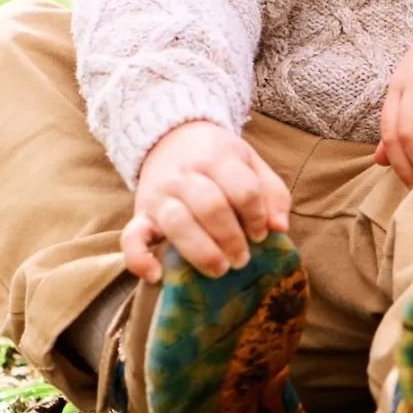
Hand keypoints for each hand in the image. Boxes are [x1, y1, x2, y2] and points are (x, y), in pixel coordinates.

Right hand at [122, 121, 290, 284]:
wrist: (169, 136)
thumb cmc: (217, 158)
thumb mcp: (250, 162)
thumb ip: (271, 192)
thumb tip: (280, 227)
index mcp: (217, 157)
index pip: (243, 189)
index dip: (257, 215)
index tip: (261, 234)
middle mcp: (185, 175)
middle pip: (211, 207)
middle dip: (232, 238)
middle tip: (242, 259)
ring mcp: (160, 194)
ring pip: (178, 223)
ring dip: (201, 251)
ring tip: (220, 268)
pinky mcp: (140, 213)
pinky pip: (131, 238)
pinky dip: (140, 260)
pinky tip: (157, 277)